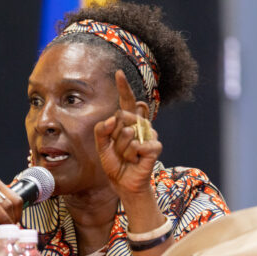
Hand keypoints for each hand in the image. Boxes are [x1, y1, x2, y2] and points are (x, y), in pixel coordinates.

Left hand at [94, 70, 161, 196]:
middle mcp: (140, 124)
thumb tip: (115, 118)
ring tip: (127, 156)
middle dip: (114, 134)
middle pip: (121, 115)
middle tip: (118, 148)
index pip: (127, 101)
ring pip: (127, 132)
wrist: (124, 182)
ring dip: (121, 149)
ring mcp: (149, 134)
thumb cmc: (115, 163)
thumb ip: (101, 129)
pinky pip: (136, 145)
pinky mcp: (155, 146)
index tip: (118, 73)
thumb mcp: (101, 145)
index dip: (124, 87)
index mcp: (128, 121)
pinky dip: (131, 155)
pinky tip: (135, 160)